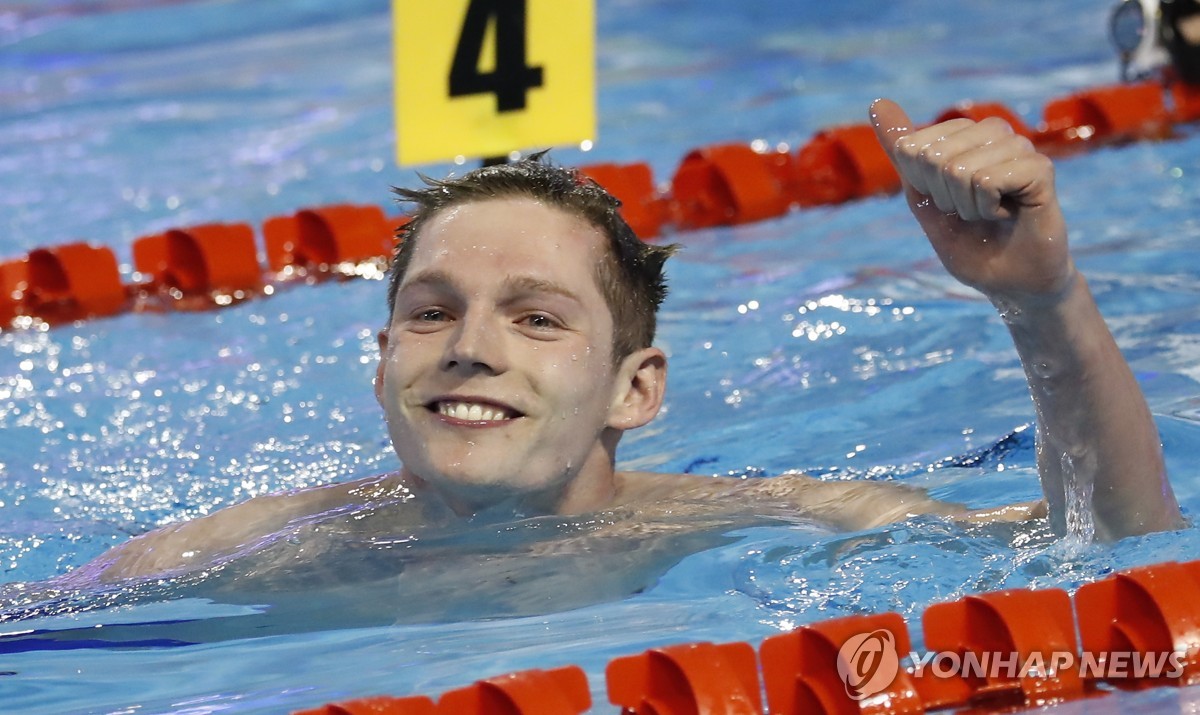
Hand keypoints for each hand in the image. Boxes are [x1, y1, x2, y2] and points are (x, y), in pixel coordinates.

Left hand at [869, 99, 1074, 303]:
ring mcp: (1018, 146)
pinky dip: (987, 208)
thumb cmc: (969, 241)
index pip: (911, 148)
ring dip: (966, 206)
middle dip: (943, 198)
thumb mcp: (922, 196)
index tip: (947, 203)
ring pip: (959, 169)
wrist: (1009, 281)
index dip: (922, 188)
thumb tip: (876, 102)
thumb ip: (901, 151)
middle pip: (932, 157)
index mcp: (961, 134)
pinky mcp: (1039, 167)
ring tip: (989, 213)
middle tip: (971, 212)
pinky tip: (1007, 215)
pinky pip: (986, 180)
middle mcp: (991, 132)